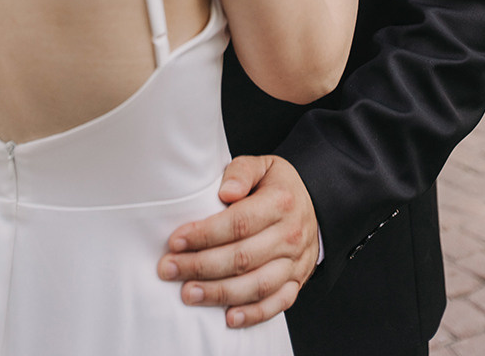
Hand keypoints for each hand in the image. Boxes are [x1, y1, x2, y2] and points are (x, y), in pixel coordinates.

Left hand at [158, 154, 317, 328]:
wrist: (315, 202)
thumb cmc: (277, 185)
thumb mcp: (262, 166)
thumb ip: (241, 172)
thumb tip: (226, 191)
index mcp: (281, 202)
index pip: (239, 223)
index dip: (205, 234)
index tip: (176, 241)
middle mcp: (290, 234)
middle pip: (242, 257)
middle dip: (201, 266)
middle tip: (169, 268)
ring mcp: (295, 261)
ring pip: (257, 285)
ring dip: (220, 293)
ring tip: (189, 293)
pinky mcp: (297, 281)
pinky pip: (277, 303)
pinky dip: (254, 314)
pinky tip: (229, 318)